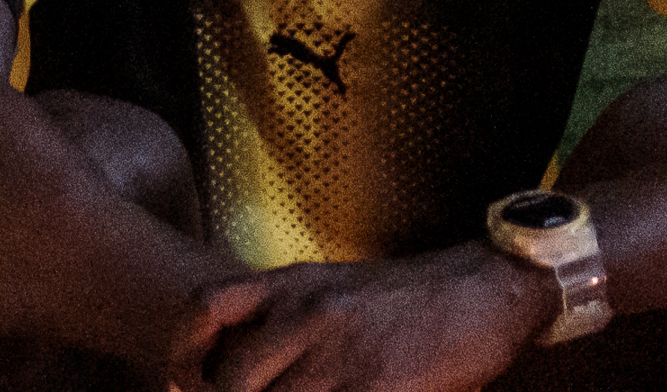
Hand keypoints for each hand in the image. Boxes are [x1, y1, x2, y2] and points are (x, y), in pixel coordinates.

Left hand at [185, 248, 550, 391]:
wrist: (485, 289)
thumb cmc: (409, 300)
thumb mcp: (333, 289)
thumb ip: (283, 320)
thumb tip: (232, 370)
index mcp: (293, 285)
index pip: (207, 310)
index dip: (182, 356)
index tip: (181, 383)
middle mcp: (307, 314)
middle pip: (231, 381)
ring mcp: (340, 355)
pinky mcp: (376, 388)